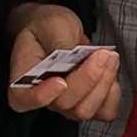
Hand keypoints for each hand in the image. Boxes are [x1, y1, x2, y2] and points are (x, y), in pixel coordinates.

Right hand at [6, 4, 122, 124]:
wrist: (59, 31)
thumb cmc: (49, 26)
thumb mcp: (52, 23)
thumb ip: (59, 41)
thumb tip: (72, 56)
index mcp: (23, 77)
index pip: (23, 100)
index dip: (41, 96)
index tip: (60, 81)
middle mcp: (43, 98)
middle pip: (64, 104)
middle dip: (88, 78)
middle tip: (103, 54)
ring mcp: (66, 105)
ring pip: (85, 111)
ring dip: (103, 84)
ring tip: (110, 57)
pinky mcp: (87, 104)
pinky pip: (103, 112)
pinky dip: (113, 94)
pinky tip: (111, 73)